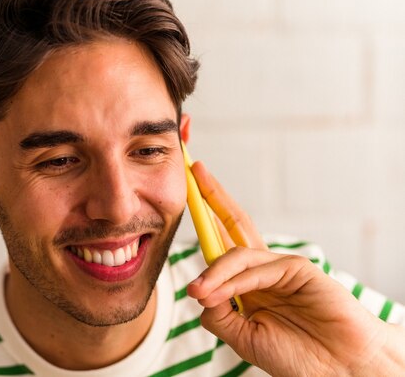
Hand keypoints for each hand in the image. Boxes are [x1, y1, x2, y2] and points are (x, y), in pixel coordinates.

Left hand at [186, 161, 404, 375]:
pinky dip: (234, 281)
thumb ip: (218, 313)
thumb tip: (200, 291)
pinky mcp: (298, 267)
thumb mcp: (242, 337)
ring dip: (213, 273)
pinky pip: (256, 269)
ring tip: (199, 293)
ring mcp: (280, 266)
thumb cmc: (295, 356)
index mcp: (248, 283)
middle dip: (213, 196)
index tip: (188, 197)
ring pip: (236, 254)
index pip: (221, 245)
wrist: (338, 370)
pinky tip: (221, 293)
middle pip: (233, 223)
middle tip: (194, 170)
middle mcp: (262, 269)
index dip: (205, 222)